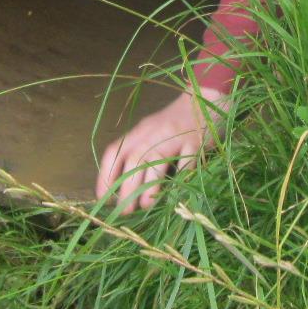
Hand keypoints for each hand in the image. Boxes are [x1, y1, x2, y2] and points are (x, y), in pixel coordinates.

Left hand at [96, 87, 228, 214]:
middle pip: (134, 160)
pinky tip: (175, 194)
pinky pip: (186, 162)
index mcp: (140, 131)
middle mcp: (154, 132)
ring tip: (146, 205)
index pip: (115, 150)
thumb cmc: (176, 121)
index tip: (102, 196)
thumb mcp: (152, 131)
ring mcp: (176, 136)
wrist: (205, 98)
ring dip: (149, 186)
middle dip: (126, 187)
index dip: (105, 174)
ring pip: (156, 161)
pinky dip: (179, 178)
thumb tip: (122, 184)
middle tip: (125, 210)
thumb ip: (139, 151)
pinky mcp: (196, 142)